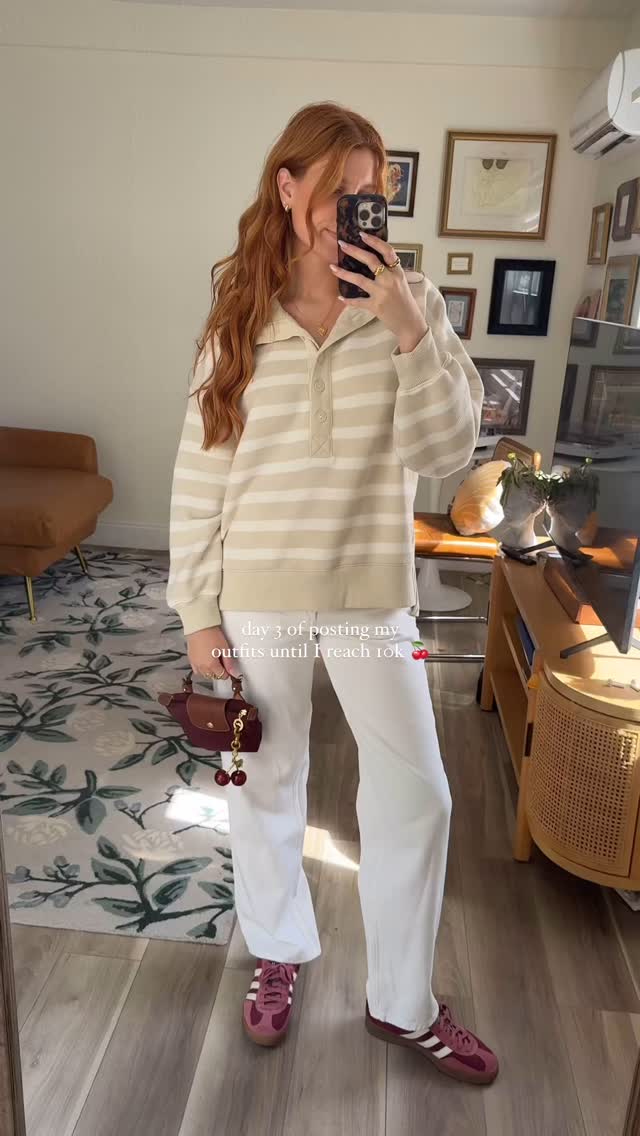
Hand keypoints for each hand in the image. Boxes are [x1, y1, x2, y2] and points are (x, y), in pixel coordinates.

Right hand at [186, 626, 241, 680]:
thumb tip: (232, 671)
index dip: (227, 673)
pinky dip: (202, 669)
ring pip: (204, 675)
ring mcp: (195, 663)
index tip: (229, 668)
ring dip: (210, 672)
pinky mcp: (191, 659)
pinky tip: (205, 663)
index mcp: (211, 665)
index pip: (221, 675)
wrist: (199, 626)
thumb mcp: (224, 648)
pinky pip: (196, 670)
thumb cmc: (211, 634)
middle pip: (213, 676)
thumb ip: (229, 662)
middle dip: (219, 672)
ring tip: (214, 663)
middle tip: (222, 664)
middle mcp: (202, 666)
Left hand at [330, 232, 427, 351]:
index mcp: (397, 272)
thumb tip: (374, 261)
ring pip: (359, 279)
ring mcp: (382, 293)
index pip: (387, 251)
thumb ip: (390, 272)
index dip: (374, 241)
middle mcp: (390, 280)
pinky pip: (358, 301)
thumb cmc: (406, 303)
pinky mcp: (375, 306)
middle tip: (342, 244)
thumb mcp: (402, 283)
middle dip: (354, 251)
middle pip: (371, 261)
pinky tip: (340, 297)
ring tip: (332, 267)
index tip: (362, 234)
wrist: (410, 324)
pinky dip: (349, 300)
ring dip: (344, 273)